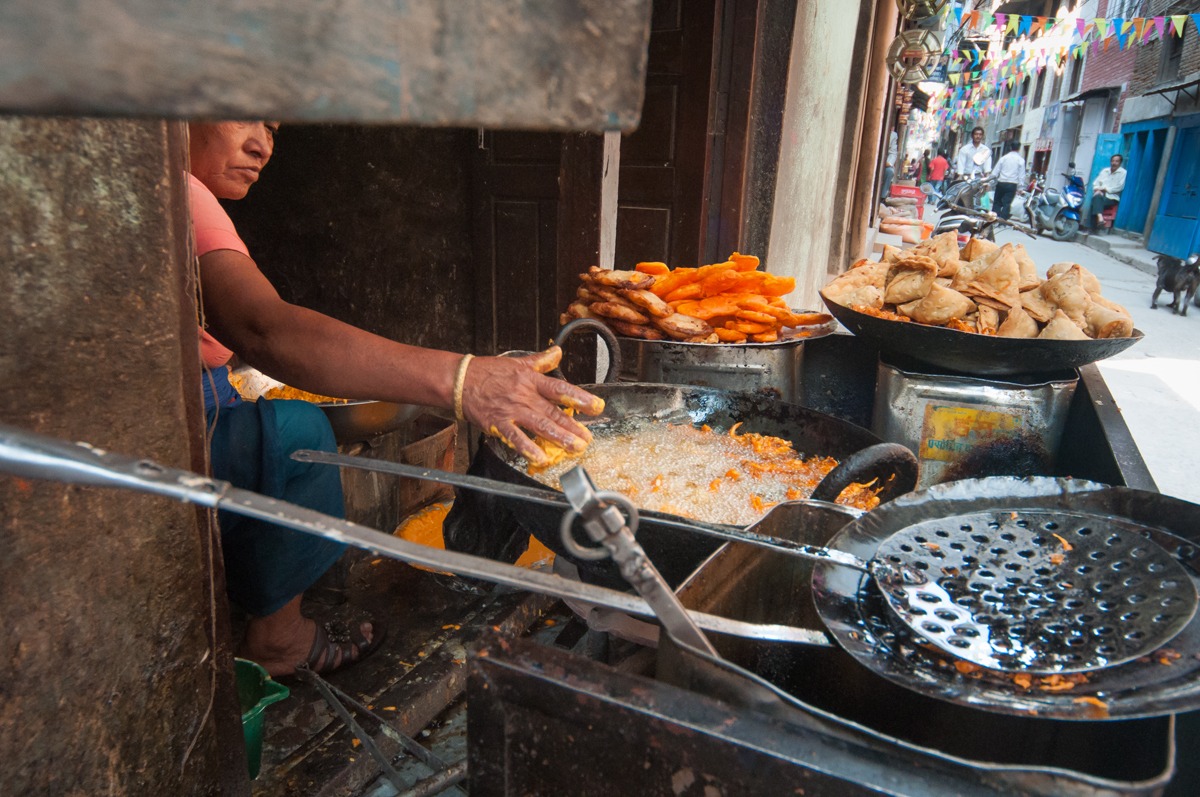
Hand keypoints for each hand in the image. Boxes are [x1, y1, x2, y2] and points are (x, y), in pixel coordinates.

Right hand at [459, 346, 604, 465]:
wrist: (461, 380)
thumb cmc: (488, 372)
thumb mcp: (518, 362)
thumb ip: (541, 360)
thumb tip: (558, 352)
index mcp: (531, 380)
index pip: (560, 389)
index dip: (580, 398)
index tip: (596, 407)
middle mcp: (524, 395)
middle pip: (553, 412)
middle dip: (572, 426)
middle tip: (587, 438)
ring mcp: (512, 410)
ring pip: (539, 425)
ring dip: (558, 437)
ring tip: (574, 447)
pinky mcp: (498, 423)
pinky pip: (516, 438)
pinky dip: (528, 448)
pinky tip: (540, 458)